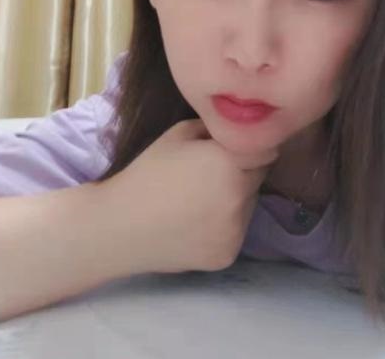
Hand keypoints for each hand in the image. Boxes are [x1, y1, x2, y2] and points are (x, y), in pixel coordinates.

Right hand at [101, 118, 278, 275]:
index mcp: (230, 162)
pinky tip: (195, 224)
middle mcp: (241, 196)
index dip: (249, 148)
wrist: (119, 226)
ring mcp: (237, 230)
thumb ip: (215, 128)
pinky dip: (223, 227)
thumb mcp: (180, 133)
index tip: (231, 151)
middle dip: (243, 173)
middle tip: (210, 176)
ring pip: (248, 206)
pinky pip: (235, 232)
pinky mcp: (228, 255)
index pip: (265, 150)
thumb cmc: (147, 172)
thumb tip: (238, 130)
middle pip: (258, 178)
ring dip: (235, 200)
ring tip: (199, 202)